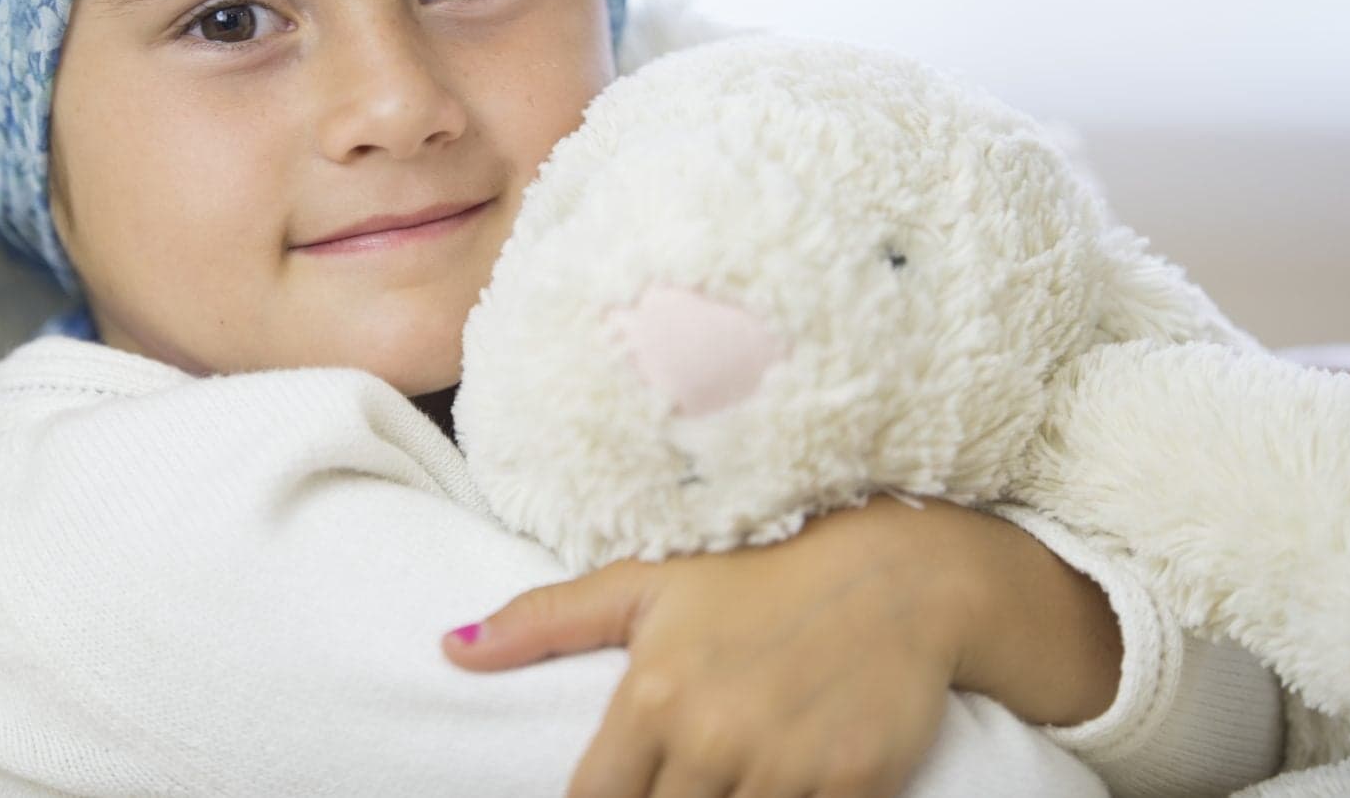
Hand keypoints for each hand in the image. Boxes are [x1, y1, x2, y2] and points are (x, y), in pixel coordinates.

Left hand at [442, 497, 975, 797]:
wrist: (899, 573)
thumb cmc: (760, 574)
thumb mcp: (646, 582)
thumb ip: (544, 621)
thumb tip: (449, 648)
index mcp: (654, 695)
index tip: (608, 796)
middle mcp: (715, 739)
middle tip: (674, 780)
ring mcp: (787, 770)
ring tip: (717, 785)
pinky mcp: (856, 787)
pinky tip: (775, 792)